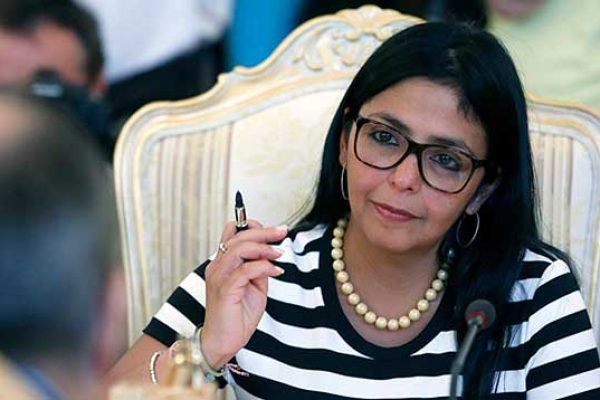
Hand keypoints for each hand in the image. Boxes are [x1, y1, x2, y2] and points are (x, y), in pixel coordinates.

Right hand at [201, 220, 286, 368]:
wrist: (223, 341)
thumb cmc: (237, 315)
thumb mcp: (254, 286)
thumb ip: (259, 268)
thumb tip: (271, 253)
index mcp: (223, 262)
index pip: (233, 232)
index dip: (253, 226)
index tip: (275, 230)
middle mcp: (217, 266)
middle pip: (238, 236)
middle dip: (264, 232)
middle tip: (282, 232)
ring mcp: (219, 277)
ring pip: (239, 249)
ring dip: (263, 248)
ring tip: (279, 254)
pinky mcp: (224, 290)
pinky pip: (245, 270)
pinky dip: (263, 267)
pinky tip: (276, 271)